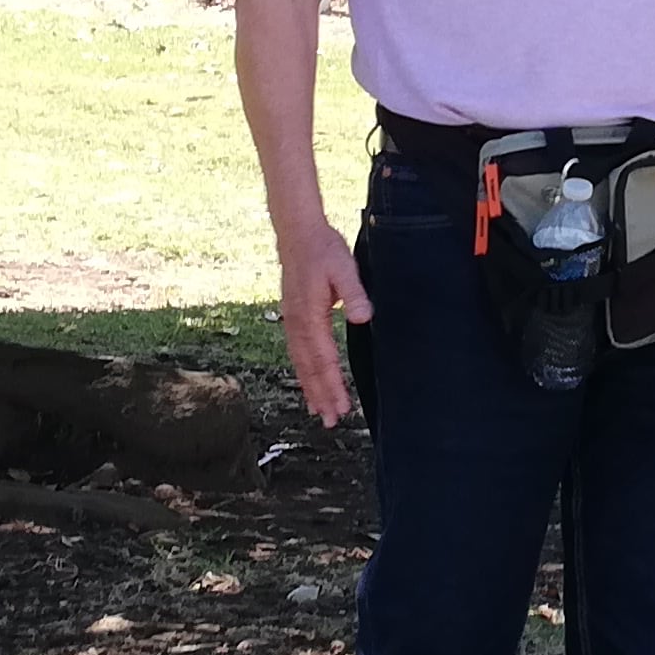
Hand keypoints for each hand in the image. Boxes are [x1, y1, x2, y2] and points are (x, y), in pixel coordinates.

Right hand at [276, 226, 371, 426]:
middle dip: (320, 395)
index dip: (332, 385)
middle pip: (309, 367)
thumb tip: (363, 316)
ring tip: (319, 410)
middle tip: (331, 420)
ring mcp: (291, 321)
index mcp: (310, 316)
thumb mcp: (344, 268)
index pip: (324, 359)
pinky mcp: (292, 317)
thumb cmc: (323, 250)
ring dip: (310, 387)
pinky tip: (309, 381)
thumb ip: (354, 293)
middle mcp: (297, 323)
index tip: (342, 406)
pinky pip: (297, 351)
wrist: (298, 234)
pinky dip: (303, 371)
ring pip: (300, 362)